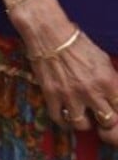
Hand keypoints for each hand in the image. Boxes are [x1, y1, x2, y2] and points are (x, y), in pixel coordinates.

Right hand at [27, 20, 117, 147]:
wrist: (49, 34)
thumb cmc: (78, 43)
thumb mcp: (103, 60)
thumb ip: (111, 80)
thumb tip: (114, 95)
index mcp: (108, 82)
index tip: (112, 111)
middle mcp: (91, 92)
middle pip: (107, 121)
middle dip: (105, 120)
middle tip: (99, 116)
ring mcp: (70, 95)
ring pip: (82, 125)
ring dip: (83, 122)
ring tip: (81, 116)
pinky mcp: (51, 95)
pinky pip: (59, 118)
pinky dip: (62, 121)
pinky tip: (64, 116)